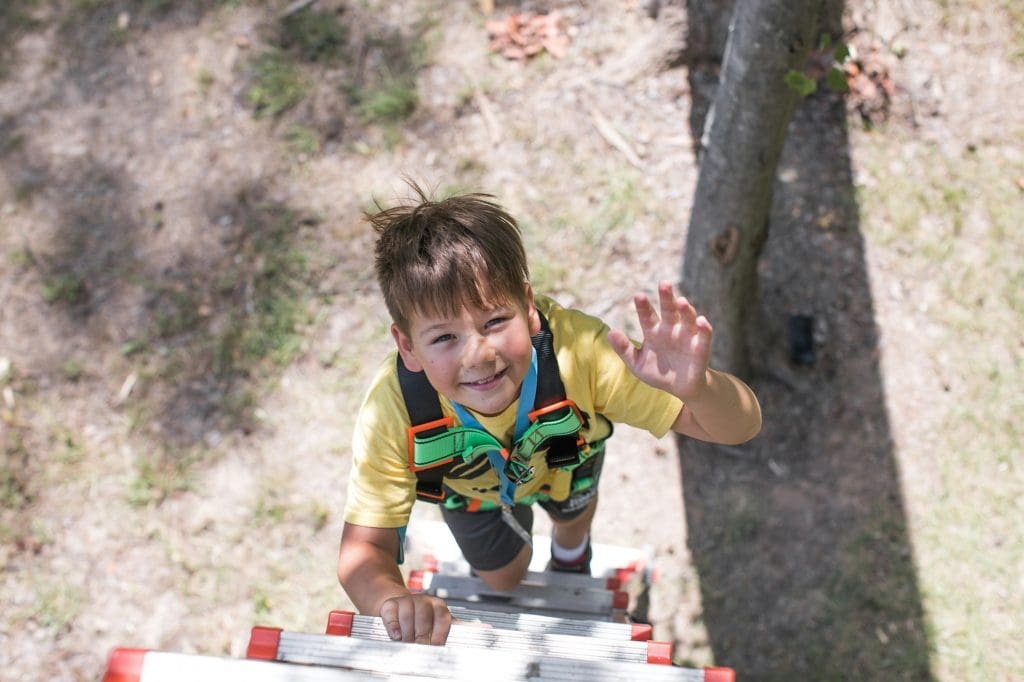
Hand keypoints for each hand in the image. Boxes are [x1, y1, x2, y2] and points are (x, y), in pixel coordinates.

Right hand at [379, 593, 451, 644]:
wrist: (399, 608)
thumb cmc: (420, 621)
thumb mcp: (435, 625)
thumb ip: (442, 633)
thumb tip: (451, 649)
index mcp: (438, 606)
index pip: (442, 618)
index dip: (440, 634)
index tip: (436, 647)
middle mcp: (423, 600)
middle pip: (424, 618)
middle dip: (422, 638)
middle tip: (420, 650)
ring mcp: (406, 600)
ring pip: (407, 616)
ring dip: (407, 635)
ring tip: (407, 645)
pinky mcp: (390, 604)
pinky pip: (392, 615)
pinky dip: (394, 627)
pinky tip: (396, 636)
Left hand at [607, 280, 712, 400]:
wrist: (680, 388)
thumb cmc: (658, 373)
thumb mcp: (637, 364)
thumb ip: (624, 349)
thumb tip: (610, 332)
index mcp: (653, 331)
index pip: (647, 316)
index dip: (643, 306)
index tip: (639, 296)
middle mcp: (671, 329)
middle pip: (669, 310)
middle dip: (667, 297)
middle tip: (664, 283)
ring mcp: (687, 336)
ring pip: (687, 319)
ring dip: (686, 310)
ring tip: (681, 302)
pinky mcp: (701, 348)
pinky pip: (704, 336)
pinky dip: (704, 328)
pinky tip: (701, 321)